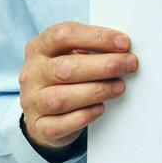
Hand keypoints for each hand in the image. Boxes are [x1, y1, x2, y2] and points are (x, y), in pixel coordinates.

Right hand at [19, 22, 137, 154]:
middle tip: (129, 64)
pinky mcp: (39, 127)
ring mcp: (32, 101)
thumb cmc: (62, 78)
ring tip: (119, 87)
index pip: (64, 35)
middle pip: (65, 68)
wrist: (41, 114)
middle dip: (103, 66)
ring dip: (96, 91)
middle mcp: (32, 74)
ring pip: (62, 98)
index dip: (97, 37)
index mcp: (39, 48)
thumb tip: (122, 49)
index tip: (124, 43)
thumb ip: (89, 50)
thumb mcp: (68, 56)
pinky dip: (84, 116)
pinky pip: (61, 123)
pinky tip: (100, 108)